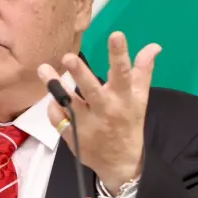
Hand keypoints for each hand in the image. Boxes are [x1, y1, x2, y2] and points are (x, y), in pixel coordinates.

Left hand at [37, 31, 160, 193]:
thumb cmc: (129, 124)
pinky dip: (54, 107)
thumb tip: (154, 46)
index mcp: (124, 99)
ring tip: (44, 69)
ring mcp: (88, 125)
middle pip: (91, 90)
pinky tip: (53, 99)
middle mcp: (106, 110)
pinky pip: (58, 118)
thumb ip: (143, 71)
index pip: (123, 74)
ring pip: (68, 103)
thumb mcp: (140, 99)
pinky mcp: (73, 136)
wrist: (121, 163)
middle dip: (80, 74)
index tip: (116, 35)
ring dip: (55, 86)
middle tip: (68, 57)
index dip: (119, 54)